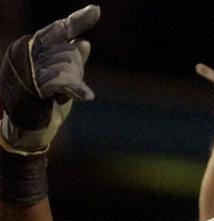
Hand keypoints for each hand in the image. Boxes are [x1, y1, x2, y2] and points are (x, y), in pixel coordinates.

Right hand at [0, 4, 98, 150]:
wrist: (30, 128)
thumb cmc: (46, 101)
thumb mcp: (63, 77)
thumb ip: (73, 59)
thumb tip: (84, 42)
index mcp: (34, 46)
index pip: (60, 29)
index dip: (79, 19)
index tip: (97, 10)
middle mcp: (28, 51)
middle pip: (69, 52)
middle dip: (76, 70)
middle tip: (67, 86)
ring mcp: (30, 67)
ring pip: (68, 66)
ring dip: (73, 84)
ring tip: (60, 95)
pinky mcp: (36, 85)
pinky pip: (63, 82)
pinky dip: (78, 90)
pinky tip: (88, 97)